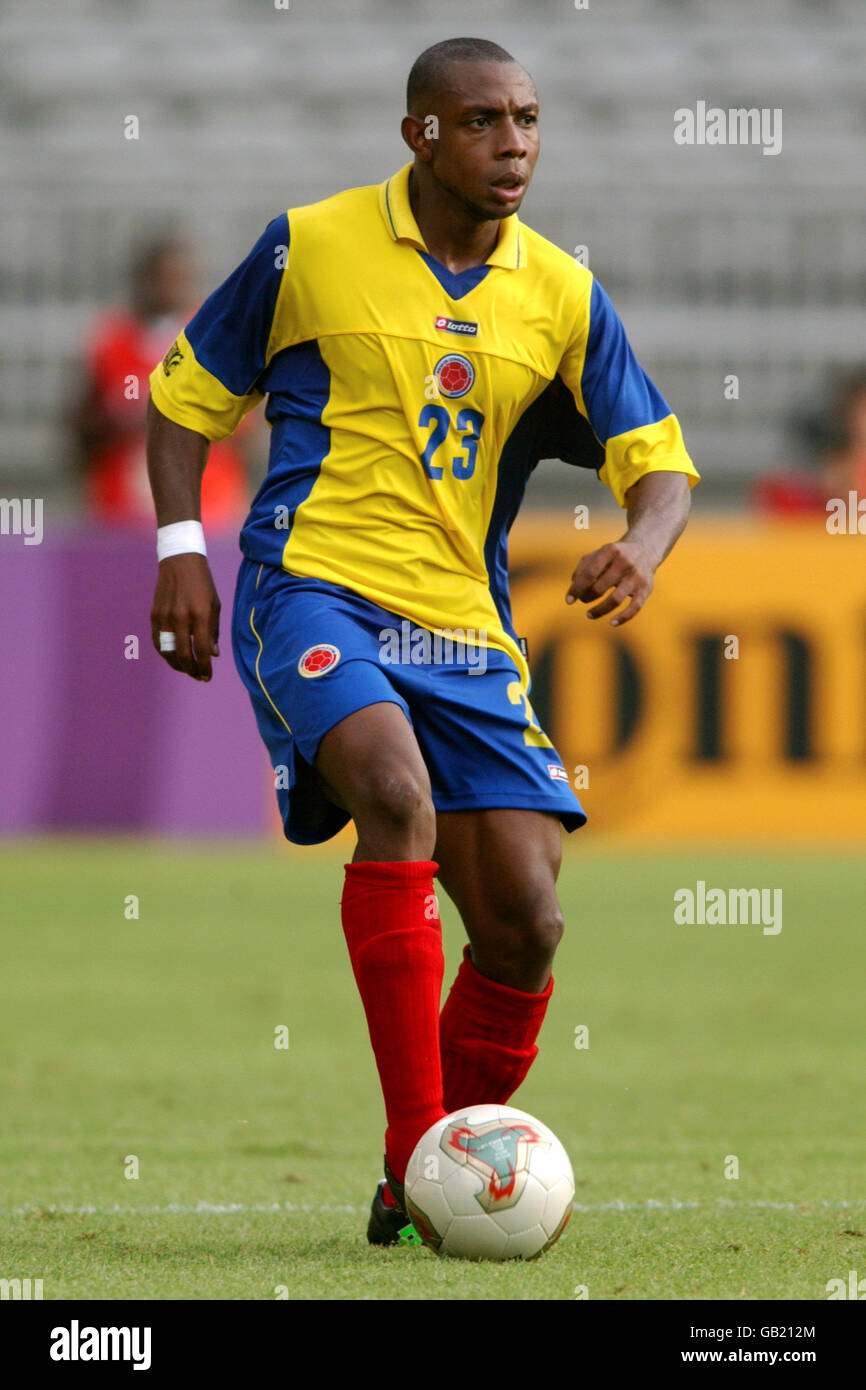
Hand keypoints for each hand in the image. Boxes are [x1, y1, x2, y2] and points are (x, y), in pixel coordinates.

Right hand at [150, 553, 220, 679]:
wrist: (180, 561)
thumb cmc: (203, 584)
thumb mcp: (214, 605)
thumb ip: (213, 631)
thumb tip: (213, 655)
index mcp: (200, 614)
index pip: (202, 650)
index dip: (204, 667)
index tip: (207, 677)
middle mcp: (181, 616)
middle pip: (182, 654)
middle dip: (191, 670)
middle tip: (197, 676)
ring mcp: (165, 616)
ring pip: (167, 651)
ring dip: (177, 664)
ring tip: (186, 669)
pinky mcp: (154, 614)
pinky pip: (158, 641)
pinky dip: (165, 652)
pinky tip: (173, 656)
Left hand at [565, 538, 655, 626]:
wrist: (645, 550)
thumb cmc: (613, 556)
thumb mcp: (597, 555)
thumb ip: (582, 570)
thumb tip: (571, 594)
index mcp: (610, 551)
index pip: (589, 573)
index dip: (577, 588)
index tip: (569, 600)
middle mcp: (625, 562)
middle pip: (600, 588)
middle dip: (587, 597)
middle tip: (583, 599)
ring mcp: (636, 576)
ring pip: (615, 600)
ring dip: (599, 610)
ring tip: (589, 614)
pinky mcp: (646, 588)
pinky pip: (635, 607)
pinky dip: (623, 618)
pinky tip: (612, 623)